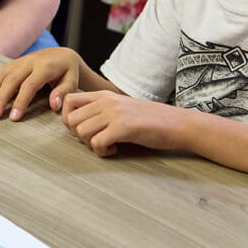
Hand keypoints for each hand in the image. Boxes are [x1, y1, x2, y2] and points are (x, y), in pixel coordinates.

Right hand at [0, 47, 81, 120]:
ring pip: (0, 76)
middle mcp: (28, 62)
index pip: (30, 85)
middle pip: (10, 80)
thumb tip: (54, 105)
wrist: (61, 54)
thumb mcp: (72, 81)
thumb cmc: (67, 72)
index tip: (14, 118)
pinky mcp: (11, 64)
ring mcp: (18, 62)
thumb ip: (64, 92)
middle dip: (0, 99)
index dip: (21, 101)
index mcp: (44, 67)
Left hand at [60, 91, 180, 155]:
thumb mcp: (122, 108)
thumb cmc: (151, 119)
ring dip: (91, 144)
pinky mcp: (124, 127)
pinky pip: (97, 143)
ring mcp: (115, 113)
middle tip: (95, 139)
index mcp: (104, 95)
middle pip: (71, 119)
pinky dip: (103, 151)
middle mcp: (107, 101)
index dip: (69, 119)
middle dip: (78, 135)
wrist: (178, 123)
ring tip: (108, 145)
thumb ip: (101, 110)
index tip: (84, 129)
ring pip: (81, 131)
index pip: (69, 101)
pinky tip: (115, 149)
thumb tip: (77, 123)